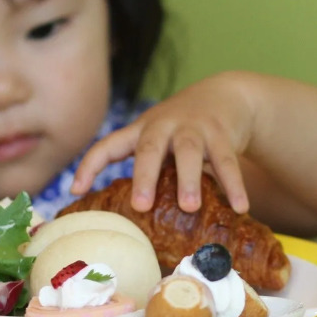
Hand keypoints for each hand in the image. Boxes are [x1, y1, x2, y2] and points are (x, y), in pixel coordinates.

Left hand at [71, 73, 254, 213]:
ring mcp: (194, 128)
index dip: (90, 166)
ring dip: (189, 179)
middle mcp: (164, 126)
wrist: (224, 96)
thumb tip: (127, 220)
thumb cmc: (181, 130)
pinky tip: (241, 208)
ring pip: (190, 151)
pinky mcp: (223, 133)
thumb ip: (146, 169)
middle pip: (149, 148)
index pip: (107, 146)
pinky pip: (228, 162)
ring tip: (190, 207)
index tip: (76, 190)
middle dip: (144, 176)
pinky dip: (234, 186)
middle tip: (141, 205)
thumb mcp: (157, 140)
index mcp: (140, 130)